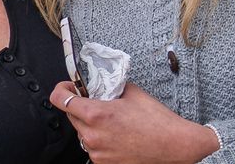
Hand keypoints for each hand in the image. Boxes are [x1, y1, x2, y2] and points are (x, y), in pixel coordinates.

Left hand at [51, 81, 218, 163]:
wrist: (174, 145)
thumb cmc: (156, 120)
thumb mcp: (131, 92)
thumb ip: (109, 86)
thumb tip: (99, 82)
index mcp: (96, 114)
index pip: (60, 99)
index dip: (62, 89)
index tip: (68, 87)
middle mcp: (92, 136)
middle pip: (71, 115)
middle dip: (81, 106)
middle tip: (98, 102)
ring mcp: (97, 153)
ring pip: (82, 133)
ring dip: (91, 125)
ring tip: (113, 122)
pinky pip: (93, 147)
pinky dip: (100, 139)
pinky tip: (117, 135)